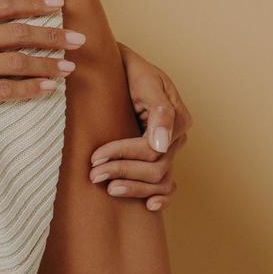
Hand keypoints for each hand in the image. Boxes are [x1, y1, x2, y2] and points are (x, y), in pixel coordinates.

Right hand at [0, 0, 81, 132]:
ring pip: (14, 61)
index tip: (57, 2)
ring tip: (69, 68)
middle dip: (52, 34)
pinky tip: (45, 92)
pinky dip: (26, 90)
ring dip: (46, 64)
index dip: (32, 3)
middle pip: (16, 31)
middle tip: (79, 37)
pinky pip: (0, 91)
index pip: (0, 6)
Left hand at [88, 42, 192, 211]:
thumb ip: (159, 111)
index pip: (151, 149)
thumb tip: (162, 145)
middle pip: (155, 168)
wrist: (123, 67)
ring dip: (135, 188)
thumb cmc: (132, 70)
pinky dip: (162, 198)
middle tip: (94, 174)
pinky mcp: (161, 157)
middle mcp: (177, 137)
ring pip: (160, 181)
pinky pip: (169, 185)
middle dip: (123, 172)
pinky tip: (148, 206)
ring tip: (109, 188)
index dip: (123, 155)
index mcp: (178, 119)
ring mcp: (171, 150)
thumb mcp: (146, 82)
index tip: (95, 156)